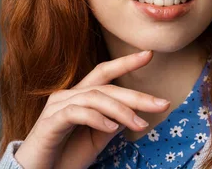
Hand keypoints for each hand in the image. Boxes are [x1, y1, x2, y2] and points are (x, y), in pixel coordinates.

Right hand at [13, 50, 169, 168]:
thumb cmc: (65, 156)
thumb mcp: (96, 139)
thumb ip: (112, 122)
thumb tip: (134, 112)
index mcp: (79, 96)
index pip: (104, 73)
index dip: (125, 62)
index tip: (149, 54)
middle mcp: (68, 95)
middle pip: (107, 87)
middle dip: (136, 95)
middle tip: (161, 103)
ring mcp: (57, 106)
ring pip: (96, 98)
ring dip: (122, 112)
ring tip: (140, 125)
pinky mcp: (50, 122)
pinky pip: (78, 113)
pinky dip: (98, 119)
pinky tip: (113, 128)